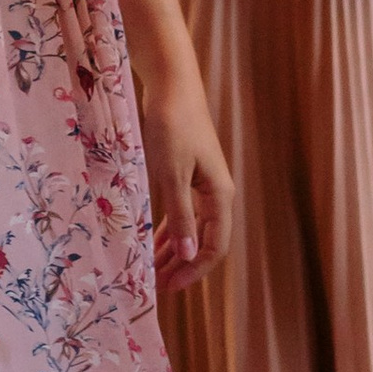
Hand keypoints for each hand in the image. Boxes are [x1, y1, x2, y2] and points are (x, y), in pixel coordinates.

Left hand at [141, 76, 232, 286]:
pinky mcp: (189, 174)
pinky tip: (152, 241)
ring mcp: (203, 184)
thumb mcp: (172, 176)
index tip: (169, 287)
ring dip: (174, 250)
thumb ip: (181, 217)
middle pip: (205, 241)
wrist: (172, 84)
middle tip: (156, 285)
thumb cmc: (172, 126)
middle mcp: (217, 194)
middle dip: (182, 265)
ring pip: (193, 228)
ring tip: (152, 269)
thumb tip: (190, 256)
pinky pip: (183, 212)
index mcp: (220, 196)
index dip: (194, 270)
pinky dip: (170, 229)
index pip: (215, 247)